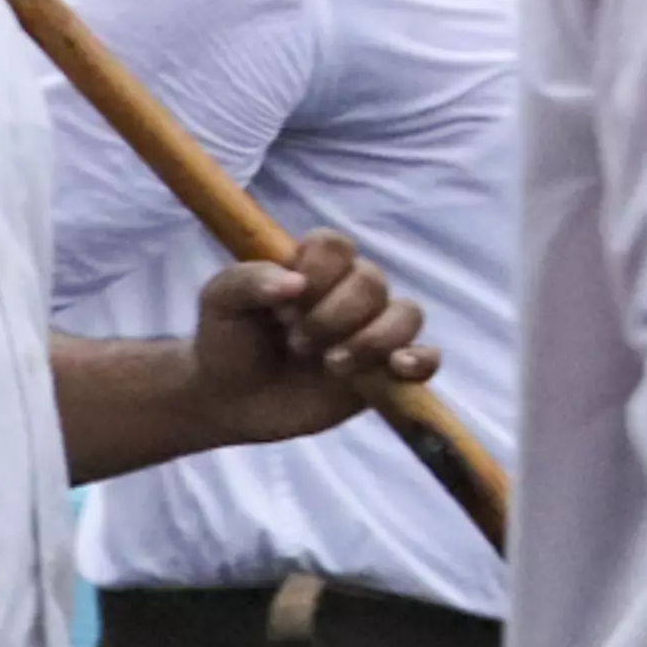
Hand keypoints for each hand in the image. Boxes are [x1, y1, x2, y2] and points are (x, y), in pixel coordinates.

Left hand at [185, 231, 431, 447]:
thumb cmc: (227, 342)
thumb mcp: (219, 301)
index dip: (317, 271)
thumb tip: (294, 283)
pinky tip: (395, 368)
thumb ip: (249, 279)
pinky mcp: (386, 371)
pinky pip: (427, 357)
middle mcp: (351, 293)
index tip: (284, 303)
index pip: (337, 246)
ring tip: (331, 366)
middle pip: (372, 282)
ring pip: (407, 314)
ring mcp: (373, 330)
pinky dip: (420, 360)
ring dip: (371, 339)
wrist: (228, 400)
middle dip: (333, 316)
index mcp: (315, 267)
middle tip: (296, 342)